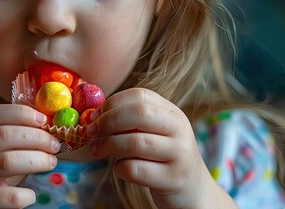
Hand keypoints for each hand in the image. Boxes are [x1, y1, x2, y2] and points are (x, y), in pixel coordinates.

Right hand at [0, 104, 61, 208]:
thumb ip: (13, 139)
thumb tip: (50, 126)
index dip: (21, 113)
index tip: (43, 120)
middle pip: (3, 135)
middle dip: (36, 137)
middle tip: (55, 145)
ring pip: (7, 161)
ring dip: (37, 160)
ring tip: (50, 163)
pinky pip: (11, 196)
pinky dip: (27, 194)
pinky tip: (30, 195)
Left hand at [87, 88, 236, 207]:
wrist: (194, 190)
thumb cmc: (164, 158)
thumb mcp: (156, 133)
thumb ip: (132, 122)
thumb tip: (94, 115)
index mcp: (172, 113)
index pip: (140, 96)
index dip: (112, 103)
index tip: (94, 116)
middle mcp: (179, 129)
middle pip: (139, 113)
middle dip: (108, 121)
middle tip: (91, 132)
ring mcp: (179, 154)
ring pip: (136, 142)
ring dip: (109, 146)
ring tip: (98, 150)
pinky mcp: (173, 179)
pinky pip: (136, 170)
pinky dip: (119, 168)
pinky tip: (120, 168)